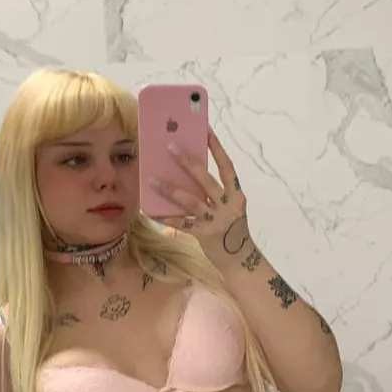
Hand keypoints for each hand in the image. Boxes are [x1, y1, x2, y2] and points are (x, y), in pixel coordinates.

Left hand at [148, 127, 251, 271]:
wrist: (241, 261)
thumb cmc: (232, 232)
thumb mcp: (230, 210)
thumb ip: (216, 195)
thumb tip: (190, 177)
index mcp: (237, 195)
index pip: (227, 166)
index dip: (217, 148)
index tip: (205, 130)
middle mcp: (228, 205)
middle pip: (206, 179)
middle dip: (187, 162)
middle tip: (170, 147)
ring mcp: (216, 220)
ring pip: (190, 200)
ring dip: (170, 189)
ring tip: (152, 179)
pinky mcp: (205, 235)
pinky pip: (182, 224)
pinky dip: (166, 217)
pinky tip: (151, 211)